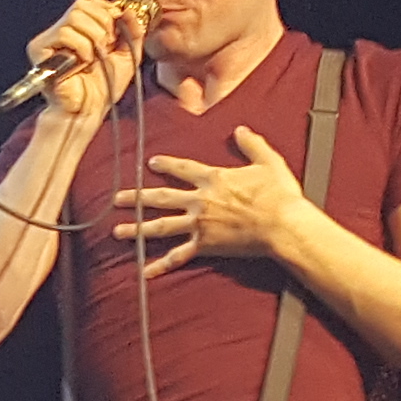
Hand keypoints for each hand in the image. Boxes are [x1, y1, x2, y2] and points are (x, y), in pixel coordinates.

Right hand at [22, 0, 148, 120]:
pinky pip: (64, 33)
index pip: (91, 3)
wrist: (89, 109)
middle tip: (106, 46)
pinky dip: (81, 47)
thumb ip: (132, 30)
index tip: (116, 32)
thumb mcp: (126, 54)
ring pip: (74, 17)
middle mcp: (62, 30)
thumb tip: (128, 9)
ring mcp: (49, 39)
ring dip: (93, 37)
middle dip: (102, 24)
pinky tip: (83, 62)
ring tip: (94, 57)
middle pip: (81, 5)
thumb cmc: (103, 86)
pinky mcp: (39, 49)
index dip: (107, 12)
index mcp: (80, 29)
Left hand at [115, 127, 307, 277]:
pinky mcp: (206, 246)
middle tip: (116, 199)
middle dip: (136, 197)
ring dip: (137, 229)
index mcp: (213, 179)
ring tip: (117, 231)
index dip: (167, 164)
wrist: (283, 225)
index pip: (183, 168)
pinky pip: (178, 257)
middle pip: (161, 197)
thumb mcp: (268, 162)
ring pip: (161, 226)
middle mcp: (200, 200)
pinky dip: (160, 265)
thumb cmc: (279, 195)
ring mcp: (200, 224)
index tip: (151, 162)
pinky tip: (143, 271)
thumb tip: (240, 129)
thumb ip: (252, 144)